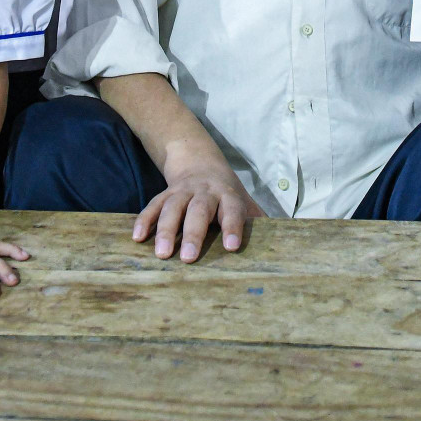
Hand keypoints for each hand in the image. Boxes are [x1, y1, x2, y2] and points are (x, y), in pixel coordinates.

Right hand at [133, 159, 259, 261]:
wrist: (200, 162)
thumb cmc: (226, 195)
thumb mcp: (245, 202)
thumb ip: (257, 221)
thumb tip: (284, 244)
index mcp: (228, 196)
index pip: (233, 210)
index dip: (233, 227)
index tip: (231, 247)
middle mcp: (205, 192)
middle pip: (198, 210)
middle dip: (193, 233)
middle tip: (188, 258)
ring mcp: (182, 191)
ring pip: (172, 208)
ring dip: (165, 230)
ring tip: (161, 254)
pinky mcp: (165, 194)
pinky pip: (152, 206)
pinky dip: (144, 221)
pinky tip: (137, 238)